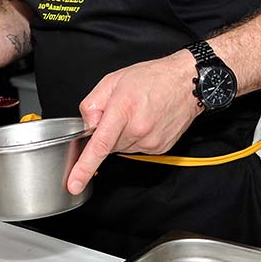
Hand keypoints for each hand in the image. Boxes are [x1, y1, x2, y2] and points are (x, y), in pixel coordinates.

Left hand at [66, 51, 200, 194]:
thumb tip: (87, 125)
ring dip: (122, 135)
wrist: (185, 83)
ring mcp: (151, 141)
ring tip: (136, 113)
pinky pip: (136, 148)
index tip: (75, 184)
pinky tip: (145, 121)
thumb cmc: (152, 78)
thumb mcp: (112, 81)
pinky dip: (135, 138)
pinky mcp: (160, 148)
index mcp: (123, 109)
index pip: (100, 145)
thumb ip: (92, 104)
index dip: (84, 167)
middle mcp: (138, 129)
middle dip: (107, 131)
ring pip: (122, 148)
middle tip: (120, 111)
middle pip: (108, 145)